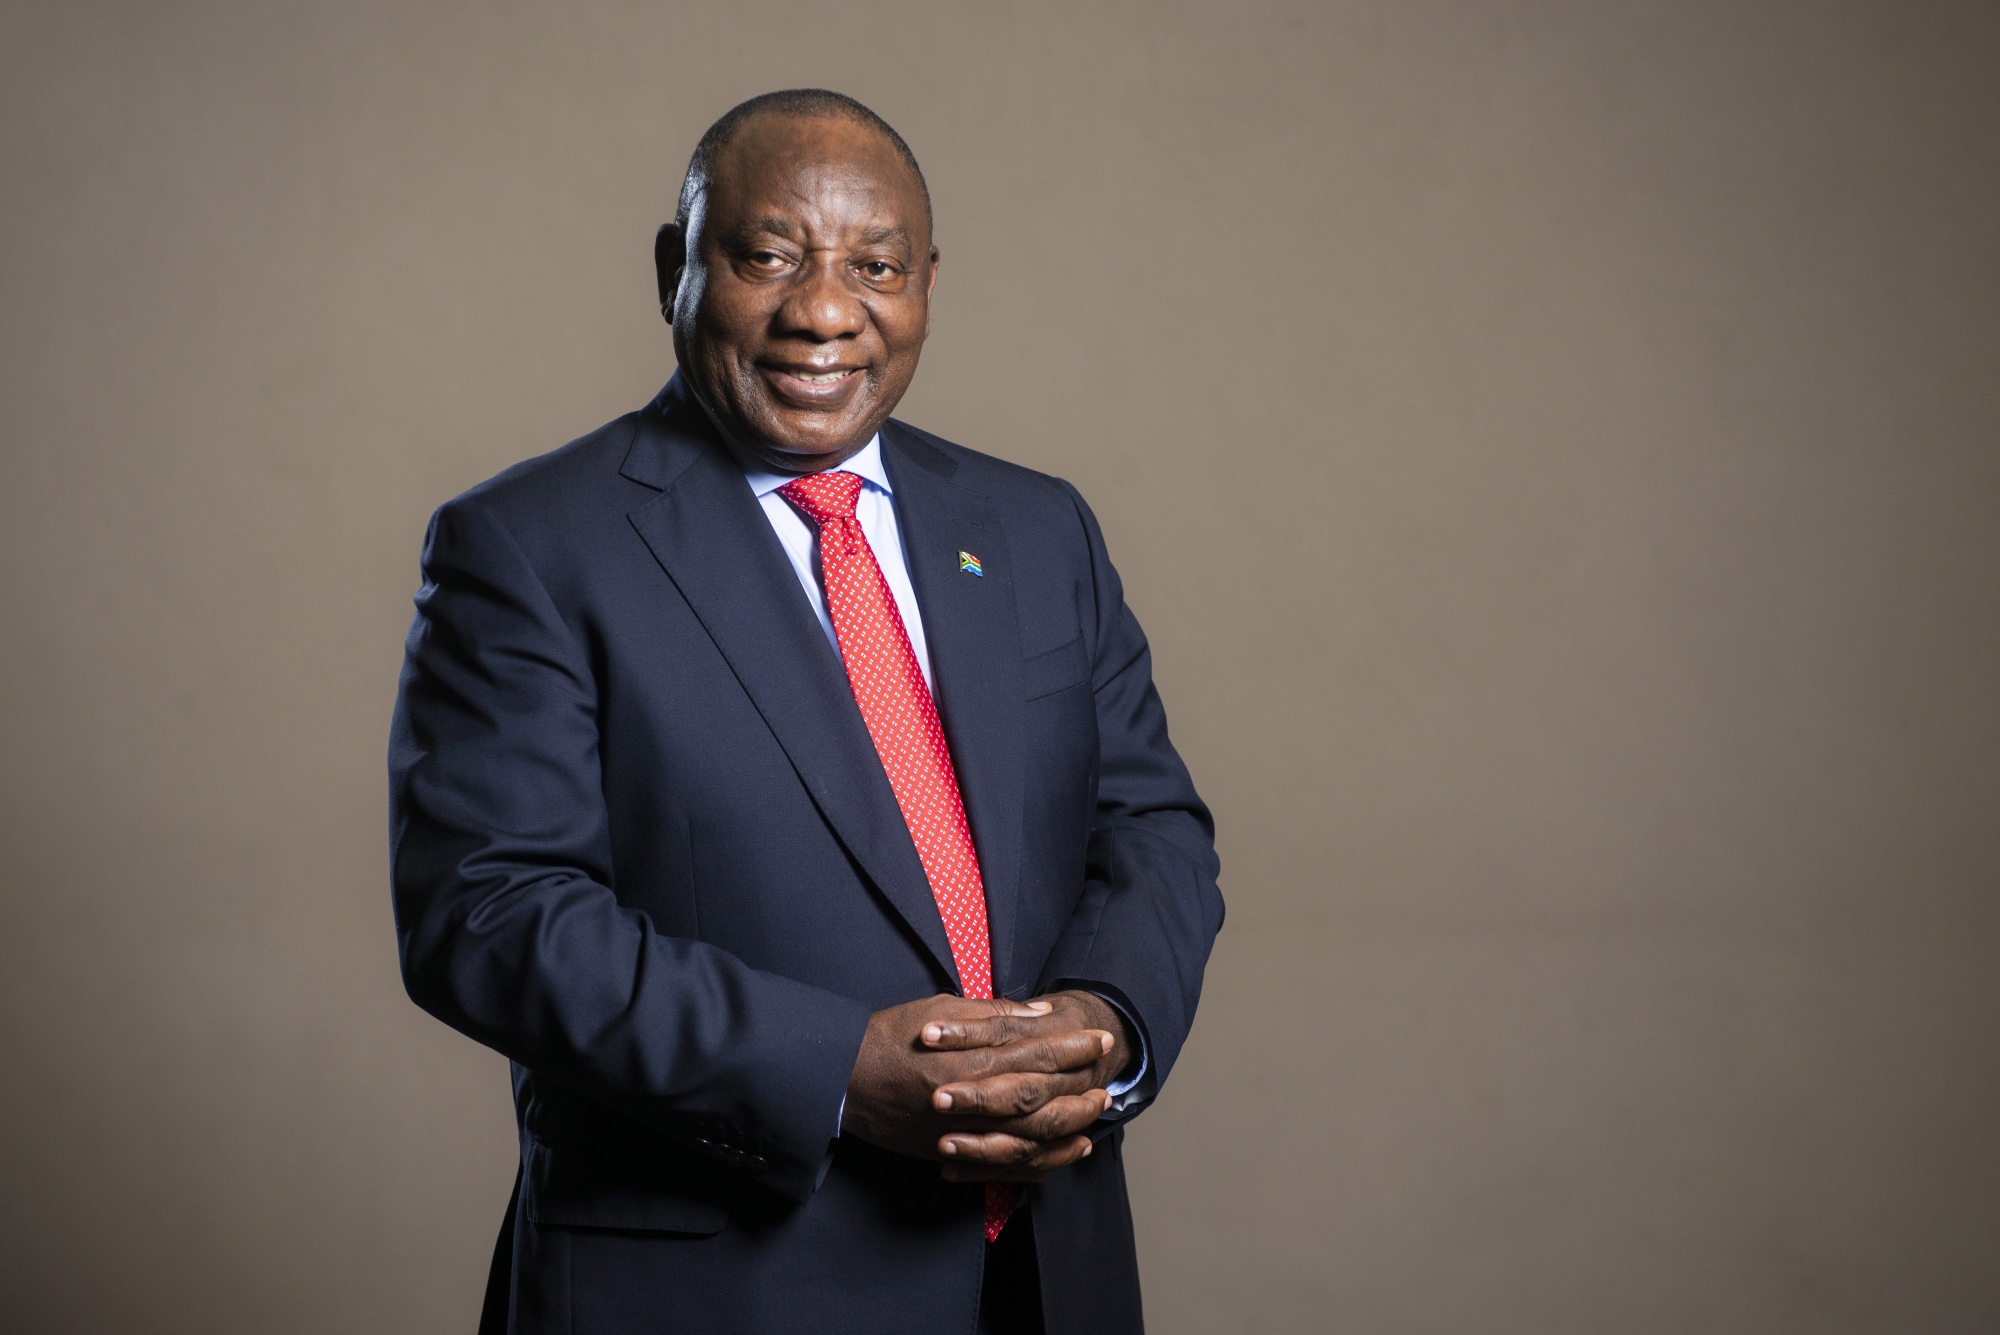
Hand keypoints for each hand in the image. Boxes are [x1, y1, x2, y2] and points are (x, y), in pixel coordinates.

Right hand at [842, 994, 1112, 1172]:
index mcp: (970, 1059)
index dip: (1072, 1047)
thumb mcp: (939, 1008)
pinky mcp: (952, 1152)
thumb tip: (1038, 1012)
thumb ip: (992, 1014)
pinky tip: (1064, 1150)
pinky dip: (1041, 1160)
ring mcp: (962, 1131)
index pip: (1036, 1053)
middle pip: (1041, 1096)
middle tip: (1107, 1075)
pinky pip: (1007, 1165)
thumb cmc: (888, 1037)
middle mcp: (971, 1099)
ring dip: (1069, 1124)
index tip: (1099, 1038)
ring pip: (1031, 1136)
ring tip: (1097, 1112)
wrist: (840, 1079)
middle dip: (1079, 1085)